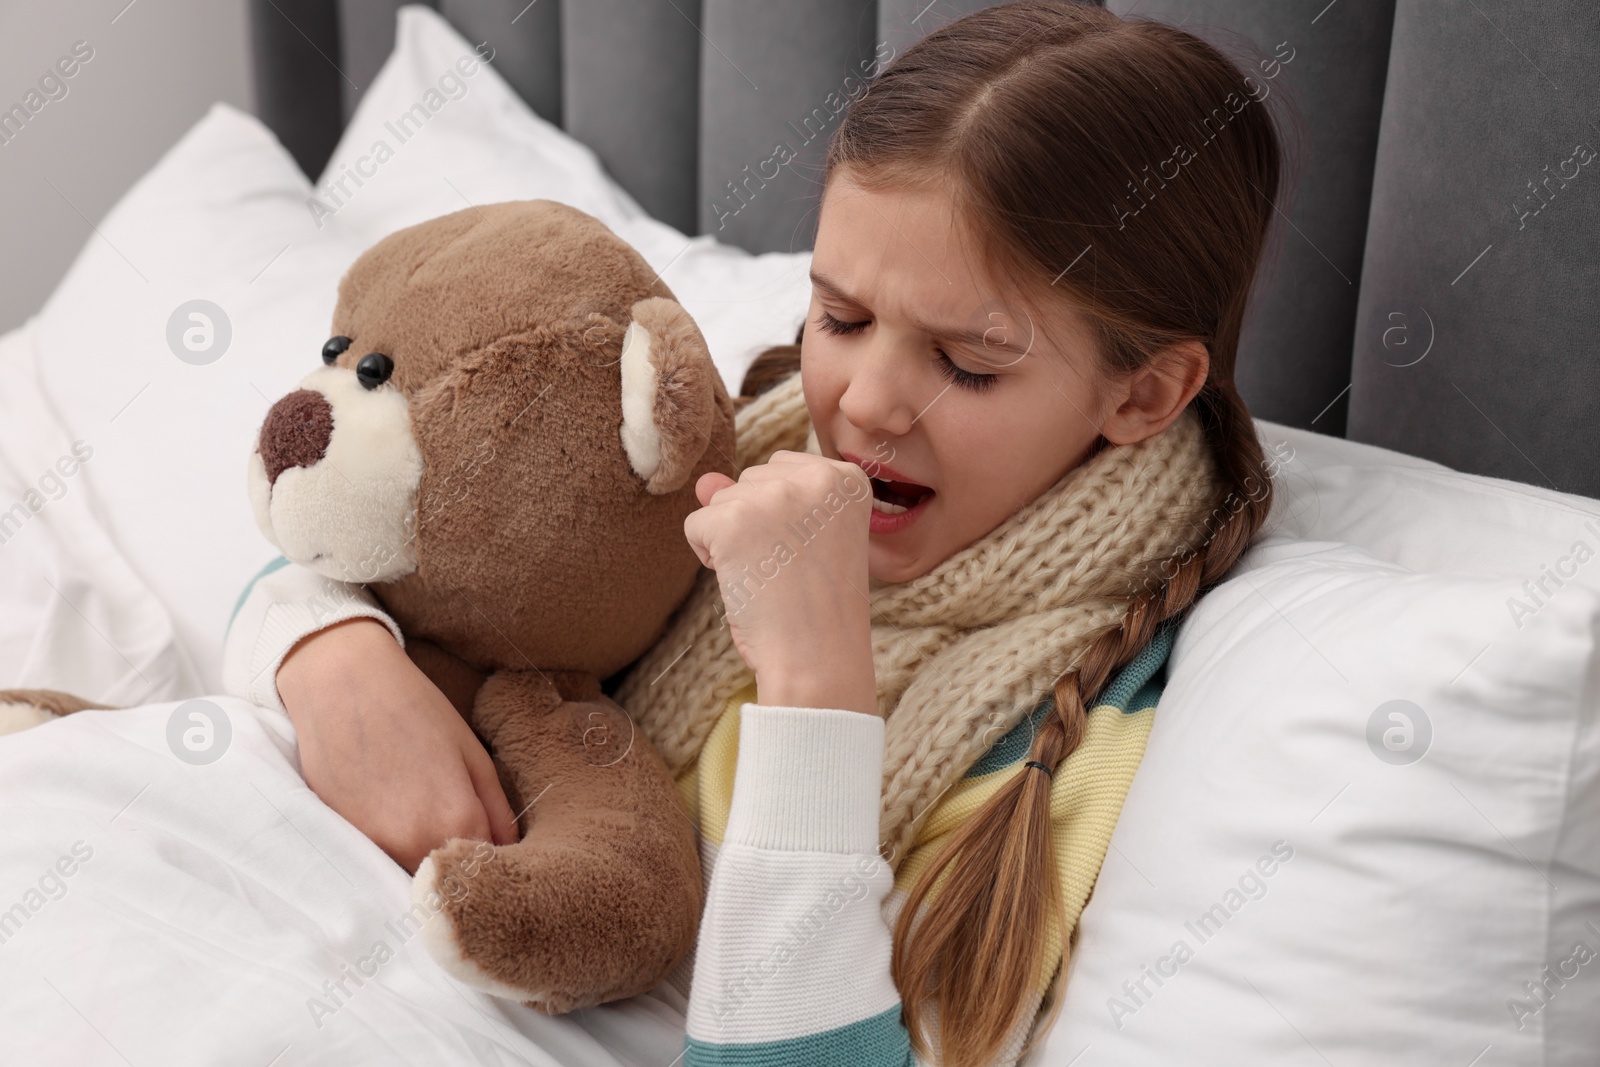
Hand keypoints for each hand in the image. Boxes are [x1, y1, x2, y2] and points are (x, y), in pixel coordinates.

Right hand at [275, 618, 518, 871]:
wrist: (340, 681)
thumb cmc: (414, 707)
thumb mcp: (472, 752)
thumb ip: (497, 811)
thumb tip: (512, 851)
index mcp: (456, 819)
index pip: (487, 873)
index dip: (495, 868)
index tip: (497, 863)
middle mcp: (414, 844)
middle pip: (448, 883)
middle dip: (460, 874)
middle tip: (463, 845)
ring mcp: (372, 846)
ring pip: (409, 876)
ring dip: (423, 866)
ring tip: (422, 823)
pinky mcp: (340, 838)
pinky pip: (376, 862)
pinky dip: (389, 852)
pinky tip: (390, 816)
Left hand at [684, 450, 876, 714]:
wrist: (817, 658)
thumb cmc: (817, 608)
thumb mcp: (802, 539)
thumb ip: (760, 498)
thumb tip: (705, 481)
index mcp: (845, 478)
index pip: (783, 471)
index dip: (784, 520)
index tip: (810, 555)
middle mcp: (814, 476)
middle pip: (752, 480)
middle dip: (757, 524)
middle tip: (791, 569)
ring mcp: (773, 495)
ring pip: (722, 502)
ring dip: (734, 542)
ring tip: (773, 577)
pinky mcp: (734, 519)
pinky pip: (696, 525)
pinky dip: (709, 558)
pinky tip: (745, 582)